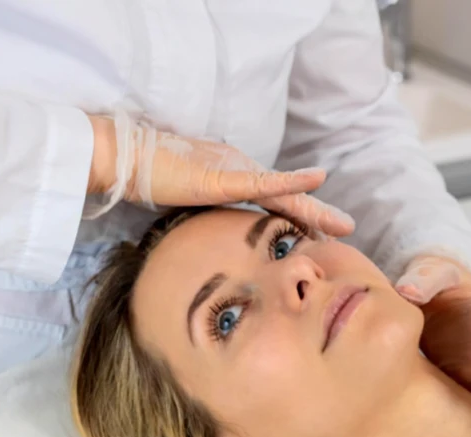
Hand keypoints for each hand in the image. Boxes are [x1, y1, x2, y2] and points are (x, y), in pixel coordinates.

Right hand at [87, 114, 353, 235]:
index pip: (271, 204)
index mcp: (232, 180)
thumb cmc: (147, 177)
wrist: (124, 161)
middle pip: (286, 198)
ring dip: (314, 209)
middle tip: (346, 229)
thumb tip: (210, 240)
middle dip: (316, 216)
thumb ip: (202, 215)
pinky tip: (316, 179)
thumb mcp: (183, 202)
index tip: (319, 237)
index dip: (296, 219)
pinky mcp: (222, 176)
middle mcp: (239, 172)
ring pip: (283, 192)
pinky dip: (291, 182)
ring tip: (342, 223)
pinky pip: (262, 181)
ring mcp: (233, 172)